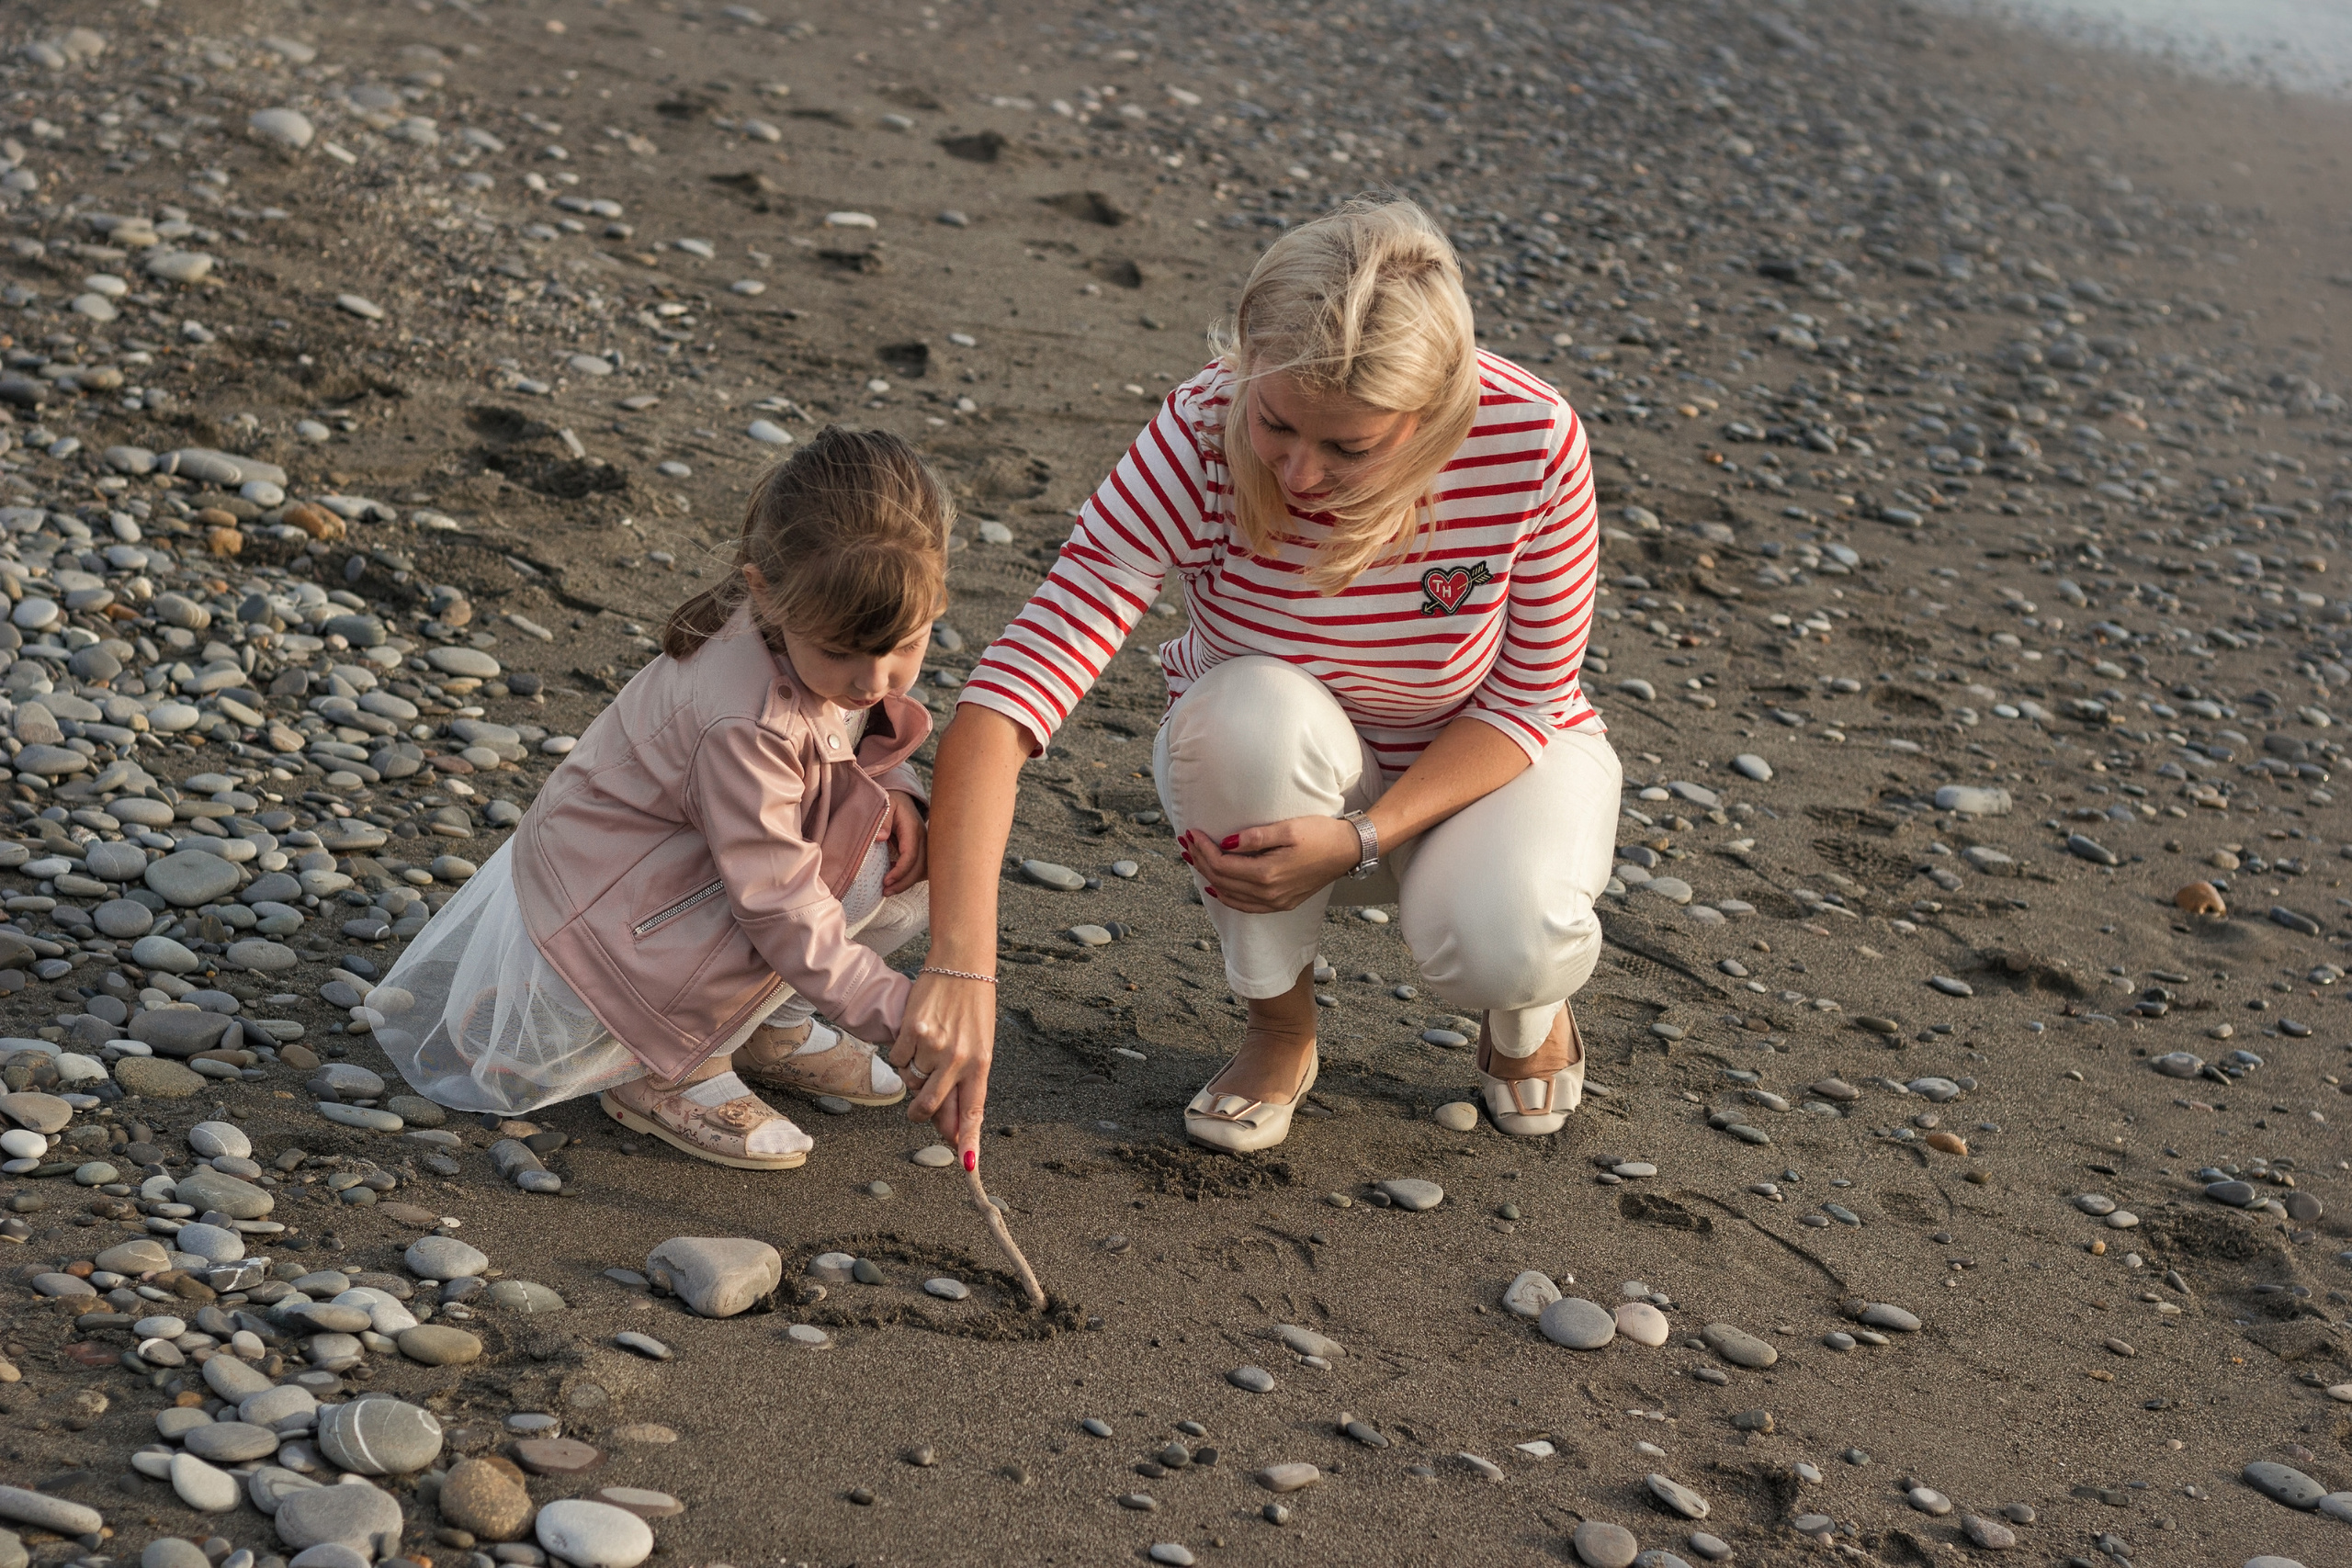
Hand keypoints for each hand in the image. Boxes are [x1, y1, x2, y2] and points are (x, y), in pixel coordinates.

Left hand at [881, 790, 927, 894]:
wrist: (903, 798)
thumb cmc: (891, 802)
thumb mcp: (885, 805)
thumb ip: (883, 820)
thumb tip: (881, 838)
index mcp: (913, 829)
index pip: (911, 855)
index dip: (900, 871)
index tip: (885, 881)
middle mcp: (923, 839)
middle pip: (920, 867)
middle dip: (903, 882)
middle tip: (885, 891)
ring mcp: (925, 845)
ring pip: (923, 870)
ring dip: (908, 882)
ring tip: (889, 890)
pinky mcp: (923, 850)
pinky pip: (921, 868)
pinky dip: (910, 877)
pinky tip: (895, 880)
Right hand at [891, 968, 994, 1165]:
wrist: (962, 964)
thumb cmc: (973, 1008)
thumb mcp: (980, 1046)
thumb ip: (965, 1081)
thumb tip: (949, 1122)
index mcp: (981, 1064)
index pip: (973, 1112)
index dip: (968, 1141)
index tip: (967, 1166)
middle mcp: (960, 1058)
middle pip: (932, 1107)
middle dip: (920, 1116)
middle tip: (917, 1113)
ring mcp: (935, 1045)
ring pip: (911, 1080)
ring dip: (912, 1074)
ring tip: (925, 1049)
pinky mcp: (913, 1030)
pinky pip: (897, 1059)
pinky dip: (901, 1054)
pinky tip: (913, 1036)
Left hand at [1180, 815, 1360, 913]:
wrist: (1347, 851)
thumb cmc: (1320, 834)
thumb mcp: (1287, 828)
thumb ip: (1254, 837)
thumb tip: (1225, 843)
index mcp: (1266, 874)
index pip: (1221, 864)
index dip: (1202, 848)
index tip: (1192, 832)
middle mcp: (1267, 893)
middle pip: (1220, 880)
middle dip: (1199, 860)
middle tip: (1186, 842)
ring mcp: (1274, 902)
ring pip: (1229, 894)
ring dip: (1208, 877)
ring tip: (1193, 858)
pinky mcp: (1281, 903)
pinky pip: (1244, 906)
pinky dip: (1226, 896)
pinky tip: (1216, 886)